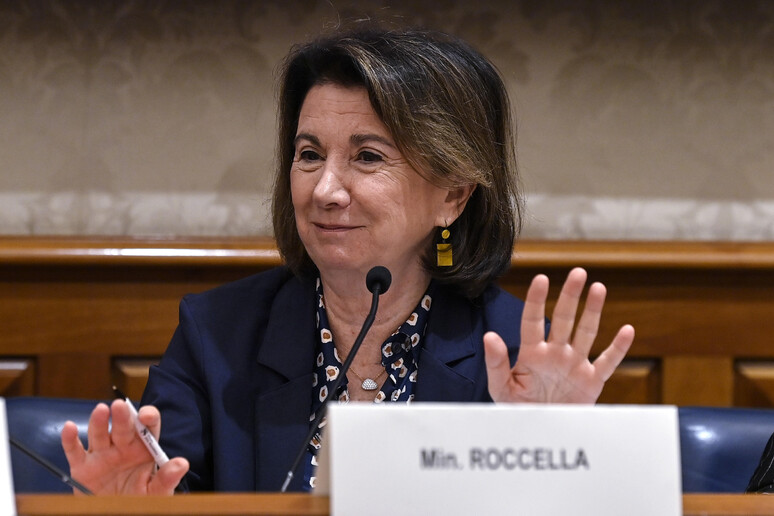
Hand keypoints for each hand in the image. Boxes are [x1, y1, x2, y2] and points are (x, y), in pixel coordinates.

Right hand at [61, 399, 188, 494]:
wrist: (116, 513)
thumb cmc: (140, 500)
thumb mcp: (156, 492)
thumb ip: (167, 478)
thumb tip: (182, 464)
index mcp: (143, 448)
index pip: (148, 426)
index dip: (148, 417)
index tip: (146, 416)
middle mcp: (122, 446)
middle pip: (123, 427)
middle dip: (122, 416)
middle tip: (120, 406)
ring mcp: (101, 454)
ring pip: (99, 433)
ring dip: (99, 422)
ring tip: (100, 410)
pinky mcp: (82, 466)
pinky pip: (75, 451)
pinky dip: (70, 439)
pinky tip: (69, 427)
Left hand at [484, 267, 633, 403]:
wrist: (538, 432)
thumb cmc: (517, 409)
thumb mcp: (501, 388)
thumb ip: (495, 363)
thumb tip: (489, 336)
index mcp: (531, 353)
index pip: (532, 321)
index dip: (536, 300)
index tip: (541, 279)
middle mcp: (555, 353)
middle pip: (564, 319)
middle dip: (570, 296)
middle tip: (578, 272)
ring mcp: (574, 365)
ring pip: (586, 333)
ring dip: (593, 311)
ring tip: (598, 287)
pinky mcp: (591, 382)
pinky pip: (607, 363)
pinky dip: (618, 348)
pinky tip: (627, 330)